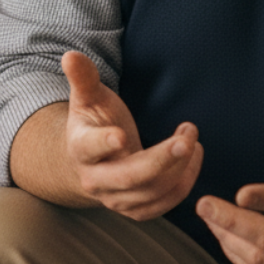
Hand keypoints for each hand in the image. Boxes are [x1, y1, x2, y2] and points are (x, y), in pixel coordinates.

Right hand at [61, 50, 202, 219]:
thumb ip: (83, 78)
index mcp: (81, 148)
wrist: (89, 161)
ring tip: (192, 139)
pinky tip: (192, 158)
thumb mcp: (87, 97)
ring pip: (151, 192)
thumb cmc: (93, 121)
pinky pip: (162, 204)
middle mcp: (94, 179)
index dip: (104, 144)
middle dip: (161, 160)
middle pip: (129, 177)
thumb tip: (70, 54)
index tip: (121, 135)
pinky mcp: (134, 209)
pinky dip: (183, 184)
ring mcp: (114, 199)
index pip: (90, 148)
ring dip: (179, 168)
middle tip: (186, 139)